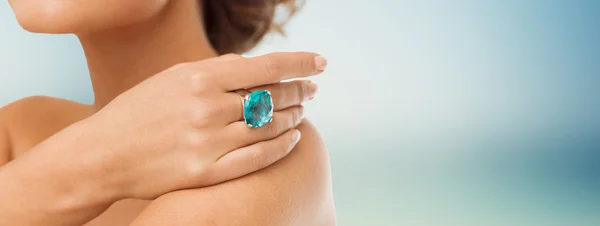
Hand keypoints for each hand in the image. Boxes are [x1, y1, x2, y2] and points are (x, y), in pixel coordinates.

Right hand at [77, 52, 325, 199]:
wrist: (102, 155)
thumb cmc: (138, 112)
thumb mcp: (171, 78)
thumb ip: (213, 70)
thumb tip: (252, 66)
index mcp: (199, 78)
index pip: (265, 67)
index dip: (300, 64)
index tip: (320, 63)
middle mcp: (207, 108)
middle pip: (272, 97)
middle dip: (300, 91)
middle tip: (312, 90)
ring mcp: (208, 142)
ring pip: (269, 127)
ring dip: (293, 118)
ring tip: (302, 112)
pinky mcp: (206, 172)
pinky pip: (258, 158)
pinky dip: (281, 146)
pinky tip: (293, 138)